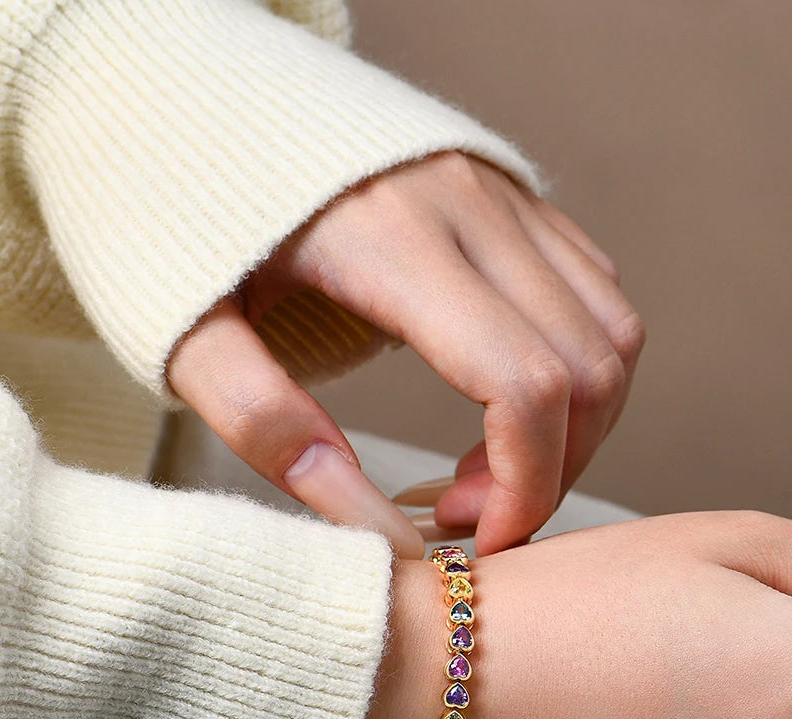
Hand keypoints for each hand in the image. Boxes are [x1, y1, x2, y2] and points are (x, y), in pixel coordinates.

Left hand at [166, 152, 642, 557]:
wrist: (194, 105)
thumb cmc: (179, 218)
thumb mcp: (186, 332)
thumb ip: (267, 425)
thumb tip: (373, 527)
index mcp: (393, 242)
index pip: (525, 385)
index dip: (524, 489)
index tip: (471, 541)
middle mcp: (472, 207)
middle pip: (590, 369)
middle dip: (550, 473)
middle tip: (464, 516)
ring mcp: (503, 195)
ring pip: (612, 334)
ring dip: (576, 427)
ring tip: (485, 471)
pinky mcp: (513, 198)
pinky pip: (593, 293)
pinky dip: (577, 370)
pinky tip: (501, 406)